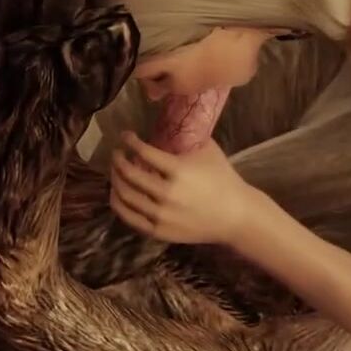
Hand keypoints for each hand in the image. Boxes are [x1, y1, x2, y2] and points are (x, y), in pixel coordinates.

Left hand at [109, 131, 251, 245]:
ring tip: (115, 171)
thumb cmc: (223, 179)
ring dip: (115, 179)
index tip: (125, 136)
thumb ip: (186, 137)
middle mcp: (166, 194)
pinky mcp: (159, 231)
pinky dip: (118, 203)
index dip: (130, 141)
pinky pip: (129, 217)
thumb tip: (168, 120)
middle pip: (129, 173)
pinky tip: (117, 192)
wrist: (236, 216)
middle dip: (118, 159)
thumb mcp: (208, 150)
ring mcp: (161, 215)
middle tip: (117, 152)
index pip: (143, 152)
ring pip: (125, 195)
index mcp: (178, 171)